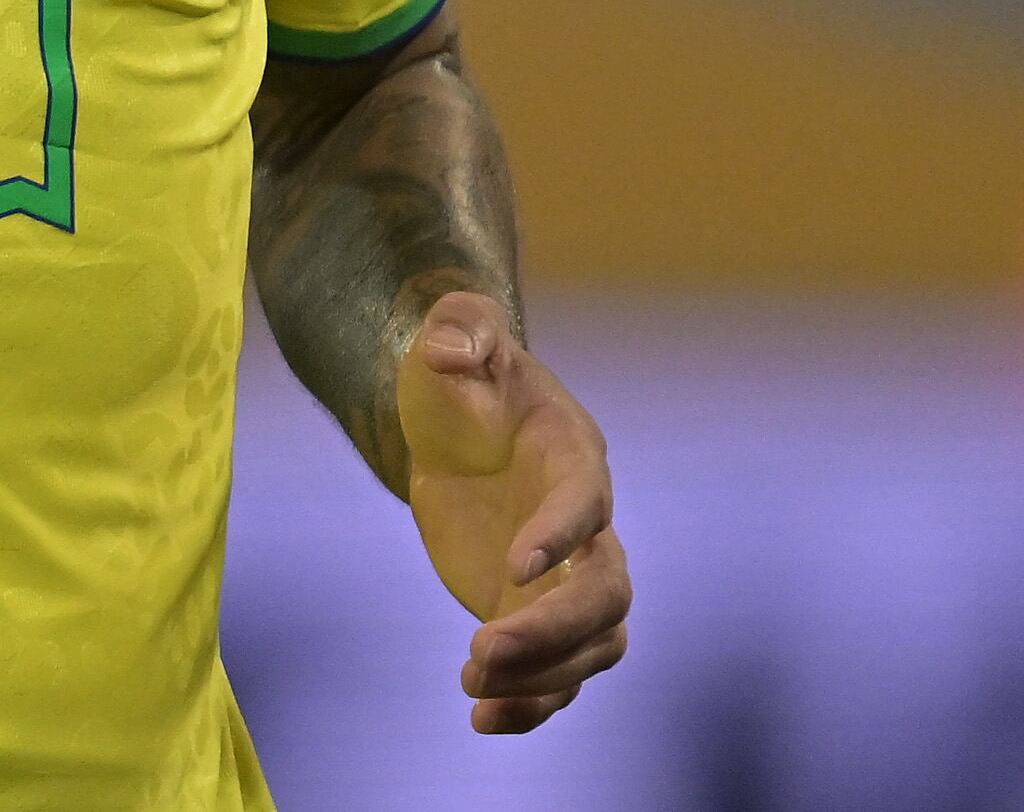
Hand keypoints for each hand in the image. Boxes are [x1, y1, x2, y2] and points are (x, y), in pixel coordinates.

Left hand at [395, 289, 630, 734]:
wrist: (454, 423)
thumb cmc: (459, 372)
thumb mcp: (452, 333)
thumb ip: (457, 329)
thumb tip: (444, 353)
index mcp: (573, 456)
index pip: (586, 502)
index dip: (561, 535)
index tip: (512, 567)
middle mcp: (588, 526)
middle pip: (606, 593)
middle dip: (554, 630)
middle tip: (479, 651)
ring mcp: (569, 576)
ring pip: (594, 644)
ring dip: (544, 675)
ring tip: (471, 688)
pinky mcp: (539, 611)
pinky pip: (559, 672)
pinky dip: (533, 702)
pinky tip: (483, 720)